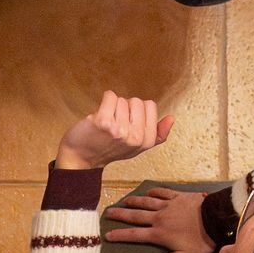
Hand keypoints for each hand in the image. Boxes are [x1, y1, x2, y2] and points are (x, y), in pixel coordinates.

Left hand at [56, 91, 173, 170]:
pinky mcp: (103, 122)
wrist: (82, 157)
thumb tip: (171, 118)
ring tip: (106, 122)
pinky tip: (99, 114)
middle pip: (137, 101)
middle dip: (125, 108)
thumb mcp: (138, 146)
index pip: (150, 105)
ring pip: (122, 99)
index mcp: (146, 141)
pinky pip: (110, 95)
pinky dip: (104, 100)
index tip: (128, 123)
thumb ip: (157, 134)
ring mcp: (119, 130)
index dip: (137, 111)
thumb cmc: (110, 148)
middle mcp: (135, 137)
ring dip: (112, 107)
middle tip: (115, 123)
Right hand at [103, 187, 214, 252]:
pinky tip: (148, 192)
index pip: (135, 235)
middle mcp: (159, 217)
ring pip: (146, 202)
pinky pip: (162, 192)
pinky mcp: (178, 196)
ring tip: (123, 200)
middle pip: (136, 215)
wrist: (216, 219)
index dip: (120, 235)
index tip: (107, 235)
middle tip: (107, 212)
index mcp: (159, 233)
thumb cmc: (201, 241)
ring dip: (133, 201)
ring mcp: (168, 205)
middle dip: (120, 214)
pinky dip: (153, 192)